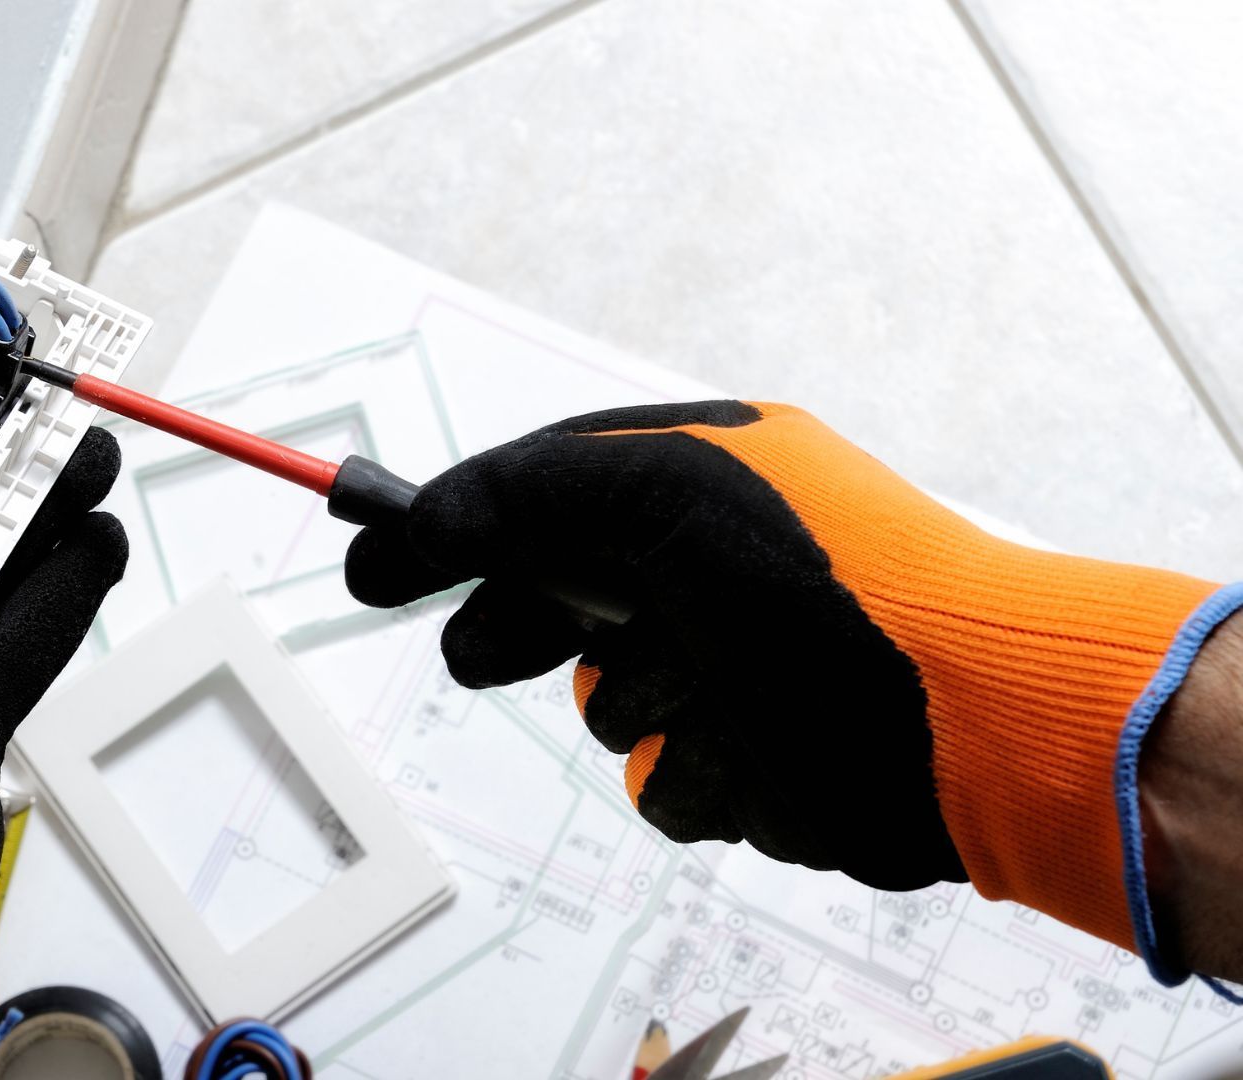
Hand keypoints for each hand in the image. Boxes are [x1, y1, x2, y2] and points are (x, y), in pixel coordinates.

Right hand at [346, 401, 1233, 966]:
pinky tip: (751, 745)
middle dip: (519, 628)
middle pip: (549, 606)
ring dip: (638, 700)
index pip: (537, 496)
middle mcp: (706, 573)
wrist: (965, 718)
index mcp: (692, 483)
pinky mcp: (750, 767)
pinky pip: (662, 783)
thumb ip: (513, 493)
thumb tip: (408, 524)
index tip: (374, 563)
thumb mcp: (651, 489)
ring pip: (603, 705)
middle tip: (494, 648)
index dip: (452, 529)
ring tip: (707, 683)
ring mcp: (728, 673)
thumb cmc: (827, 579)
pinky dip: (693, 769)